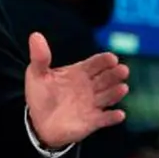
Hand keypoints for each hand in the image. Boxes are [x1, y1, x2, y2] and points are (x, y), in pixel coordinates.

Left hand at [25, 32, 128, 148]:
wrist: (39, 122)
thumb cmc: (40, 95)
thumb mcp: (37, 74)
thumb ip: (40, 57)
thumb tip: (35, 35)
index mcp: (79, 72)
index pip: (95, 63)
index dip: (104, 60)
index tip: (111, 58)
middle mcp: (90, 86)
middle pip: (106, 78)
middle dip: (115, 74)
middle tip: (123, 70)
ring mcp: (93, 104)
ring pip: (108, 96)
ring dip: (116, 93)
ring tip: (122, 88)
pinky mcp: (93, 121)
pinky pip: (105, 119)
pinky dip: (112, 117)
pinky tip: (118, 114)